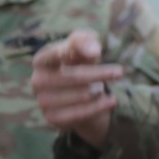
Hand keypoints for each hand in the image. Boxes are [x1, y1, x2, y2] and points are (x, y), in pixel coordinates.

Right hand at [31, 29, 122, 149]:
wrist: (78, 93)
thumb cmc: (79, 61)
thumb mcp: (83, 46)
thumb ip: (85, 41)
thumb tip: (93, 51)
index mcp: (41, 60)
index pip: (53, 54)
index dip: (69, 52)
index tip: (95, 53)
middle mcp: (38, 81)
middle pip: (74, 76)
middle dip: (100, 74)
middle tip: (120, 72)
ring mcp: (43, 101)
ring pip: (81, 95)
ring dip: (98, 90)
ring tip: (102, 87)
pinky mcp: (53, 118)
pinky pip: (80, 113)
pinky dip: (99, 106)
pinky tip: (112, 101)